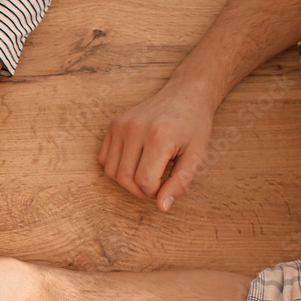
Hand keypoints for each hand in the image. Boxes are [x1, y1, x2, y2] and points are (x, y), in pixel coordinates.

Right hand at [99, 79, 215, 210]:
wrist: (186, 94)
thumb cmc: (194, 126)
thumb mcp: (197, 156)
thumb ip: (180, 183)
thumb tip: (162, 207)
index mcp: (159, 136)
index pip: (144, 181)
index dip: (154, 193)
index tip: (166, 188)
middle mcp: (135, 129)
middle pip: (125, 178)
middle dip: (140, 190)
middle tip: (156, 186)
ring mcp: (121, 125)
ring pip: (111, 171)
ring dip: (127, 181)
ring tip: (145, 175)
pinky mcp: (114, 124)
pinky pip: (104, 158)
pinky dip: (117, 167)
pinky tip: (134, 163)